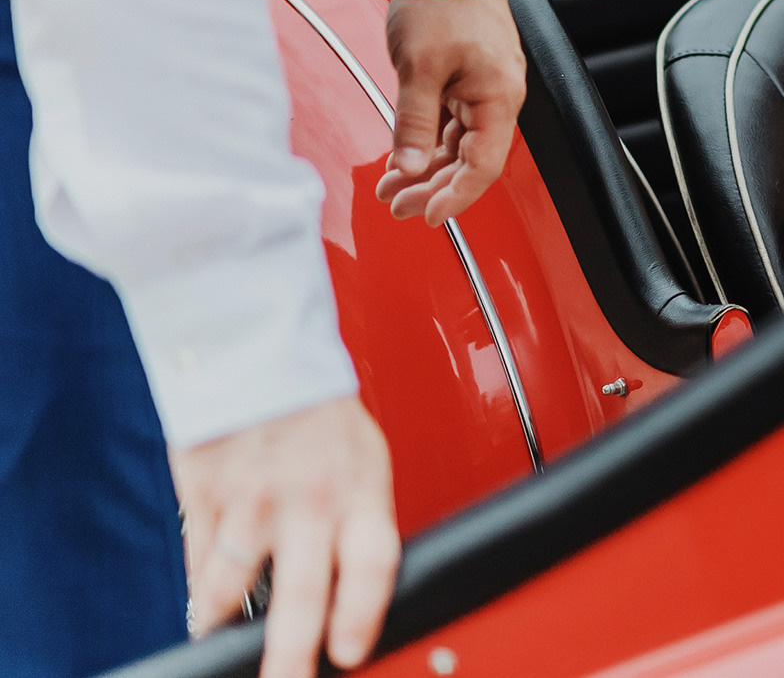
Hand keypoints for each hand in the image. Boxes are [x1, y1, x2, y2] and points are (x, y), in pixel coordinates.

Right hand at [172, 396, 398, 677]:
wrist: (256, 348)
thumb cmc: (318, 412)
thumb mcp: (364, 457)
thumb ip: (359, 518)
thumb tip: (353, 592)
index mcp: (361, 486)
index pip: (373, 563)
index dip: (363, 615)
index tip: (349, 654)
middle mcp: (309, 497)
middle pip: (301, 596)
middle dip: (292, 657)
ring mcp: (251, 499)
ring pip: (231, 588)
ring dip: (224, 625)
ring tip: (225, 642)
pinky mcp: (204, 495)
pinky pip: (197, 562)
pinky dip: (199, 591)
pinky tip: (204, 607)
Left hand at [378, 0, 524, 223]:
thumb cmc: (442, 3)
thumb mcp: (419, 68)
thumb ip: (413, 123)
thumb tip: (407, 168)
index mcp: (499, 97)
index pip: (483, 166)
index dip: (456, 197)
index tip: (427, 217)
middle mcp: (497, 96)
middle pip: (470, 160)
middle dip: (433, 188)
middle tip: (396, 207)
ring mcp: (482, 88)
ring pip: (457, 144)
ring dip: (424, 169)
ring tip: (390, 188)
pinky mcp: (466, 79)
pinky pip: (449, 124)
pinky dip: (424, 143)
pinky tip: (400, 158)